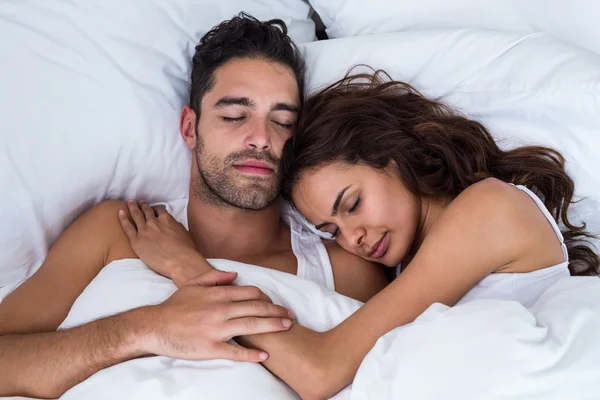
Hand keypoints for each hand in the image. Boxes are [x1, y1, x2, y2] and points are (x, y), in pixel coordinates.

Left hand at [118, 200, 210, 285]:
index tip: (154, 208)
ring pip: (136, 216)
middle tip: (139, 202)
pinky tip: (120, 212)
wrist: (179, 261)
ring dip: (132, 207)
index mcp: (167, 219)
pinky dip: (123, 218)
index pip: (159, 210)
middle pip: (146, 211)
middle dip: (143, 206)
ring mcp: (144, 231)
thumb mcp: (185, 233)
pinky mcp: (136, 241)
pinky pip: (127, 227)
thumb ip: (176, 226)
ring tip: (129, 202)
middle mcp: (154, 222)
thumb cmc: (186, 250)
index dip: (156, 209)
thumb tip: (173, 224)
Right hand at [142, 270, 294, 361]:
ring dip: (272, 326)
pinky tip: (264, 356)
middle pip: (256, 308)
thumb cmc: (174, 306)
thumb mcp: (193, 285)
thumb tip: (235, 274)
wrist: (154, 326)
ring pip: (251, 326)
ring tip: (286, 327)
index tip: (275, 302)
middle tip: (290, 315)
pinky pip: (235, 351)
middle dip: (276, 311)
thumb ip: (215, 277)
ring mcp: (217, 329)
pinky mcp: (211, 348)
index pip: (250, 293)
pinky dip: (251, 354)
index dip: (266, 297)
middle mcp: (220, 310)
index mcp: (218, 294)